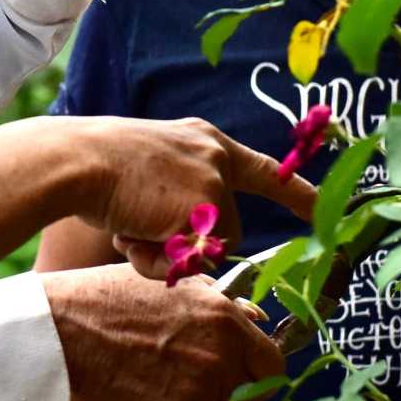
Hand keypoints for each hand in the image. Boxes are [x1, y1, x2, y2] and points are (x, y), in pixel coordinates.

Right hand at [43, 265, 280, 400]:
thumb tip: (255, 320)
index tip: (242, 382)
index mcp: (225, 319)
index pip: (273, 366)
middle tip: (194, 394)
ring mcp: (197, 390)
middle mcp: (220, 356)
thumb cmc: (108, 297)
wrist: (62, 326)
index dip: (260, 378)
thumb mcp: (170, 285)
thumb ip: (218, 304)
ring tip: (158, 396)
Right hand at [61, 115, 315, 262]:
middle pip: (227, 224)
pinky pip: (194, 258)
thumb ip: (173, 193)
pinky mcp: (205, 204)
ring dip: (169, 250)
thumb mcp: (145, 168)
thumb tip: (189, 244)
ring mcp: (213, 178)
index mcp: (201, 140)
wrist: (74, 160)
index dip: (297, 193)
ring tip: (129, 229)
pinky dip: (160, 259)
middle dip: (188, 240)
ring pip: (211, 244)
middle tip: (139, 230)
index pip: (262, 169)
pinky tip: (130, 234)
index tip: (326, 210)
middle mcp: (215, 154)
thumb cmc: (92, 168)